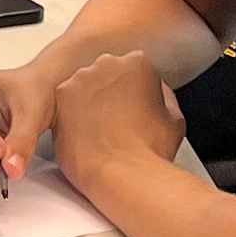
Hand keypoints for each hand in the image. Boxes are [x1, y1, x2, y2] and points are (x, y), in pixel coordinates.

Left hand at [47, 50, 182, 186]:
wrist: (123, 173)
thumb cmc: (149, 151)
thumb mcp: (174, 118)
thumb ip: (164, 96)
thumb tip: (156, 91)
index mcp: (138, 63)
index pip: (134, 71)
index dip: (135, 94)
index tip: (133, 110)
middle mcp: (108, 63)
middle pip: (107, 74)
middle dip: (110, 94)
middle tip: (117, 122)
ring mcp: (81, 78)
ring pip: (84, 87)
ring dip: (90, 103)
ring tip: (100, 131)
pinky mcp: (61, 96)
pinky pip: (65, 102)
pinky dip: (71, 116)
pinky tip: (84, 134)